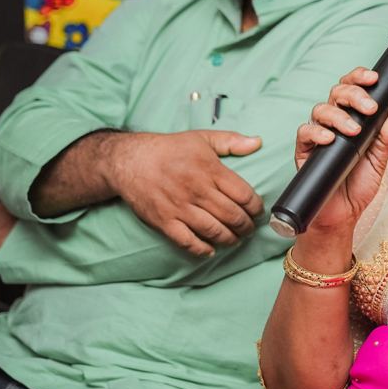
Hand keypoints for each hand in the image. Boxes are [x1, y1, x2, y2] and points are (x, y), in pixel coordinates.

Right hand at [107, 130, 263, 256]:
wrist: (129, 160)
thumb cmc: (169, 149)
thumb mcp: (202, 138)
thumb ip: (232, 141)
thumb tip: (258, 142)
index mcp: (210, 170)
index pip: (244, 195)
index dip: (256, 207)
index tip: (257, 211)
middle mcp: (197, 190)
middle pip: (232, 216)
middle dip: (246, 226)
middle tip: (249, 228)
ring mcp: (180, 207)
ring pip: (214, 231)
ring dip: (230, 239)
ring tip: (235, 239)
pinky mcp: (164, 221)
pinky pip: (187, 242)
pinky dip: (201, 249)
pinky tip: (210, 250)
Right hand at [295, 67, 387, 236]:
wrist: (343, 214)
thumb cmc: (359, 185)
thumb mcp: (379, 161)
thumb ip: (387, 138)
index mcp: (353, 119)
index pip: (352, 89)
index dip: (360, 78)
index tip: (374, 78)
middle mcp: (333, 123)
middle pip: (337, 93)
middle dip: (354, 94)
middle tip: (370, 107)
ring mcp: (318, 136)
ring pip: (321, 109)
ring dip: (339, 116)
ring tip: (354, 130)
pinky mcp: (304, 151)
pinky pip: (305, 133)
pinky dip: (317, 133)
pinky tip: (331, 139)